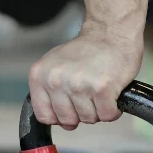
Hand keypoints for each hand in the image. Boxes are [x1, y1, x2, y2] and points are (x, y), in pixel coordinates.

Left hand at [28, 25, 142, 130]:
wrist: (110, 32)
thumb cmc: (86, 51)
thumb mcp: (54, 65)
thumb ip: (48, 90)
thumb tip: (54, 119)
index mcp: (40, 76)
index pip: (44, 116)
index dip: (59, 116)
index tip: (69, 108)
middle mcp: (56, 81)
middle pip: (67, 120)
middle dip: (81, 114)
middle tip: (89, 95)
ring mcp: (78, 85)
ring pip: (88, 119)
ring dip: (98, 110)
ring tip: (99, 90)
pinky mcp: (101, 89)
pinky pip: (107, 116)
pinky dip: (113, 110)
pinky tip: (111, 94)